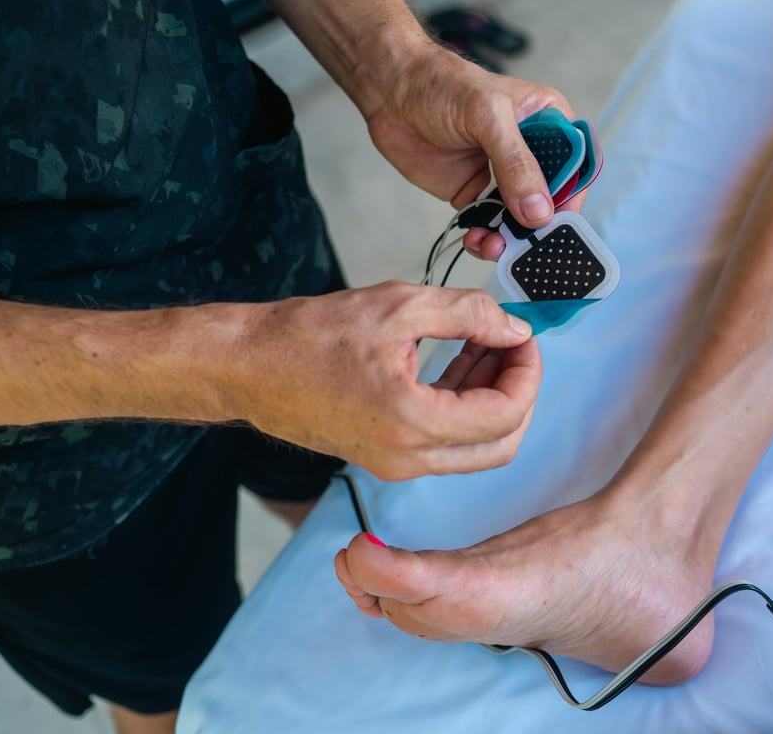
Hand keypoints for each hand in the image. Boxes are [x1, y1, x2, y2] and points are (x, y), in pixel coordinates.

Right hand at [226, 281, 540, 480]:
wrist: (246, 367)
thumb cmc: (308, 336)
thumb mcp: (398, 306)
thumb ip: (468, 315)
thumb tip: (515, 329)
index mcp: (413, 424)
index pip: (505, 415)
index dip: (527, 372)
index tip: (523, 335)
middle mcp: (408, 459)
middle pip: (501, 443)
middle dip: (518, 391)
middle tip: (514, 344)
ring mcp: (396, 465)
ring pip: (475, 447)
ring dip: (492, 397)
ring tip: (487, 343)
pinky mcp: (385, 458)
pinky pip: (445, 443)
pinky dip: (463, 406)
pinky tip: (461, 360)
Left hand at [364, 43, 585, 260]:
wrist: (391, 91)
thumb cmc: (442, 84)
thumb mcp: (487, 116)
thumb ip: (516, 163)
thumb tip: (539, 211)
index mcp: (547, 121)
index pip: (575, 166)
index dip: (569, 198)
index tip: (554, 223)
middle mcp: (530, 151)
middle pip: (550, 199)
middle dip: (538, 226)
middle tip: (522, 245)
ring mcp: (502, 174)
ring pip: (520, 218)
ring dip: (510, 237)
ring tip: (492, 246)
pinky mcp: (475, 191)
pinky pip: (490, 223)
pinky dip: (486, 237)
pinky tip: (476, 241)